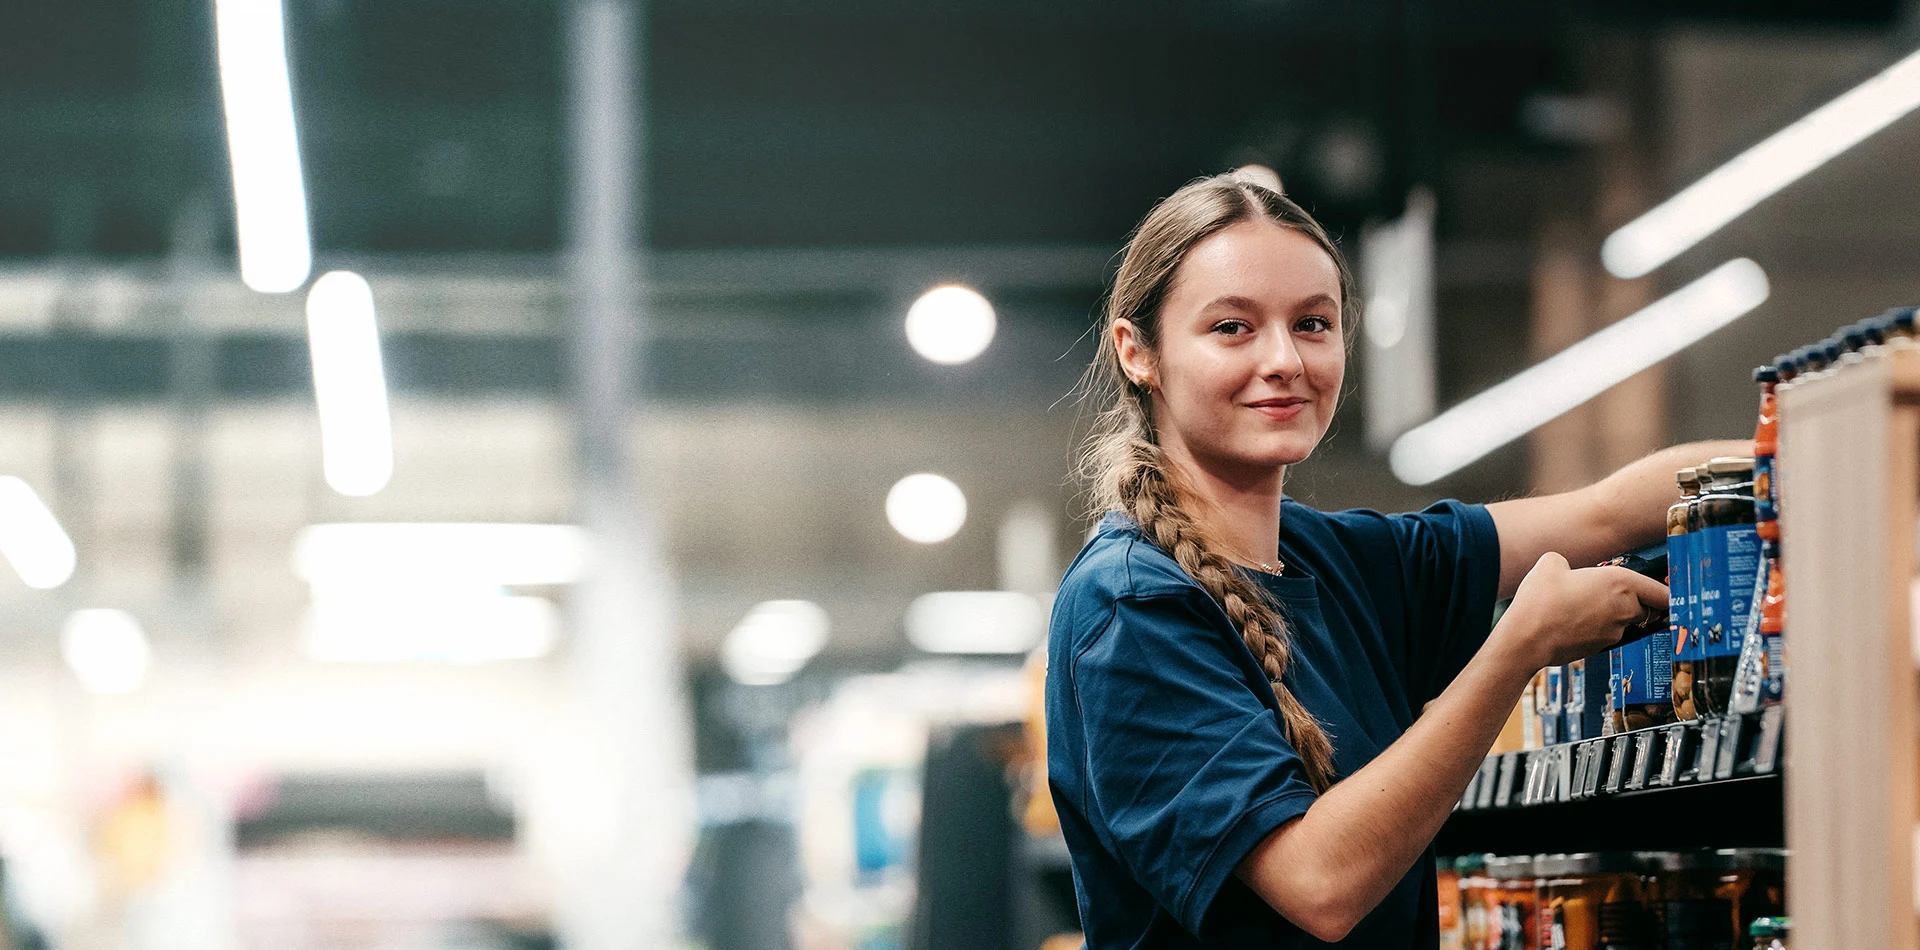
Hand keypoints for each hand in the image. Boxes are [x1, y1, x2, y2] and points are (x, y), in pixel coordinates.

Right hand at [1496, 552, 1668, 669]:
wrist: (1526, 639)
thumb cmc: (1540, 601)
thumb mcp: (1549, 563)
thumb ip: (1565, 561)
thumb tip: (1564, 568)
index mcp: (1620, 583)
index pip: (1660, 591)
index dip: (1669, 592)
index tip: (1674, 592)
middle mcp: (1624, 609)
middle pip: (1643, 607)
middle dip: (1632, 601)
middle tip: (1607, 592)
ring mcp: (1613, 632)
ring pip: (1623, 621)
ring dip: (1611, 615)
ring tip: (1580, 607)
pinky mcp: (1600, 648)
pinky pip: (1605, 634)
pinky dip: (1595, 629)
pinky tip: (1571, 622)